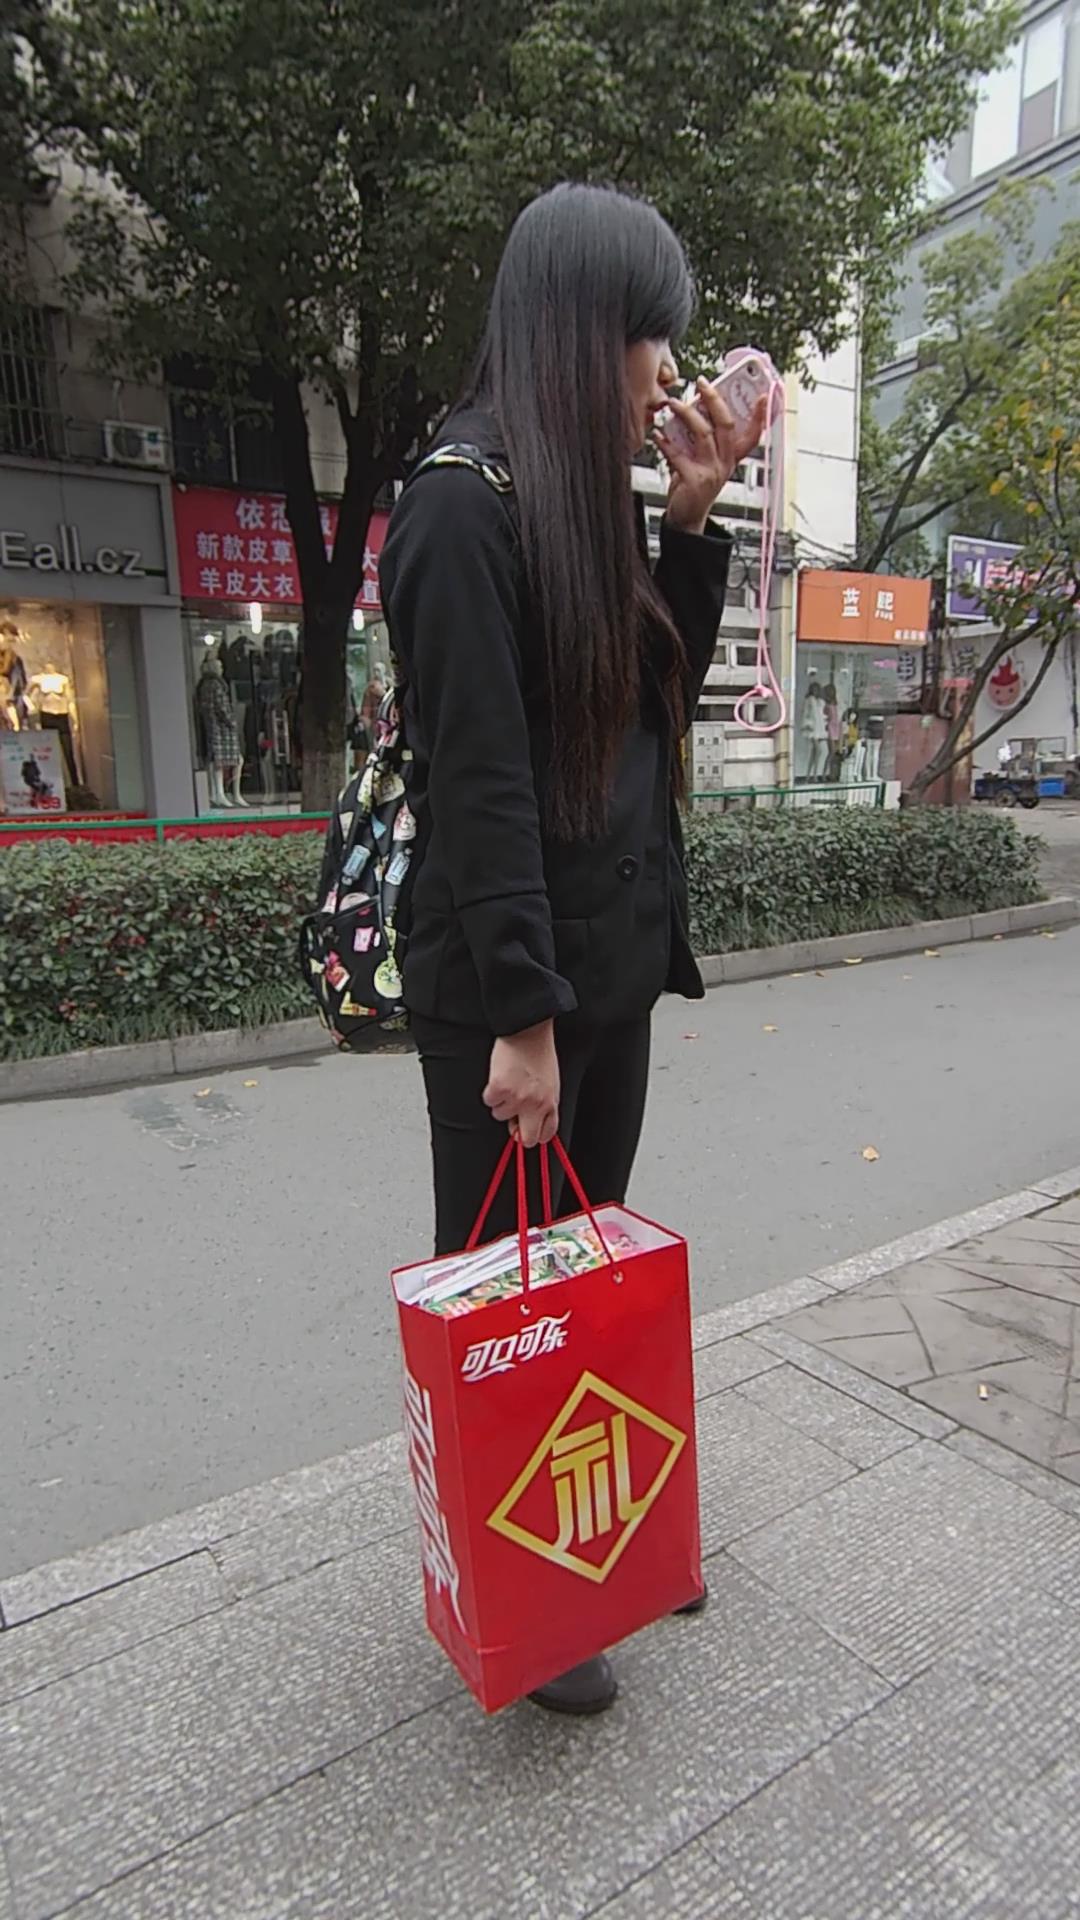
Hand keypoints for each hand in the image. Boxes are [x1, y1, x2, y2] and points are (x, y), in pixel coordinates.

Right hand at [484, 1021, 559, 1149]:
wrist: (528, 1031)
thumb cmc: (539, 1054)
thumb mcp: (551, 1082)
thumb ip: (544, 1105)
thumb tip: (529, 1122)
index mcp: (551, 1103)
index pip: (546, 1134)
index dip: (535, 1133)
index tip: (528, 1129)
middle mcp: (535, 1104)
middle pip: (526, 1139)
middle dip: (517, 1132)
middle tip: (513, 1117)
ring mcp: (517, 1098)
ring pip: (501, 1116)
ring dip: (502, 1103)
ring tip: (509, 1082)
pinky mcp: (499, 1088)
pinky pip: (489, 1101)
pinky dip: (491, 1091)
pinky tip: (500, 1076)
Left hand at [656, 382, 770, 535]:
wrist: (686, 517)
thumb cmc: (694, 486)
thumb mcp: (705, 461)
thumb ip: (703, 439)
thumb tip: (692, 409)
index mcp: (731, 458)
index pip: (753, 435)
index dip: (760, 416)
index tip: (763, 395)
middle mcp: (725, 463)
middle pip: (726, 424)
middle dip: (714, 399)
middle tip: (702, 383)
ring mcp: (712, 471)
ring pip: (703, 433)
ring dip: (687, 414)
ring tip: (674, 404)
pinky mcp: (695, 480)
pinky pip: (679, 454)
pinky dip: (665, 442)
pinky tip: (657, 435)